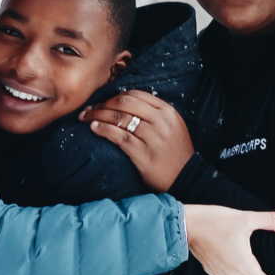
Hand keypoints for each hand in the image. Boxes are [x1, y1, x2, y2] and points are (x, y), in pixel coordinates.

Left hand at [79, 90, 194, 191]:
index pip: (136, 95)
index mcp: (167, 111)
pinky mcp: (144, 154)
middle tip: (89, 109)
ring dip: (98, 115)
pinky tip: (94, 128)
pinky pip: (119, 137)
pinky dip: (103, 129)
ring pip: (119, 118)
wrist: (187, 179)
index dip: (115, 96)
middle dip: (103, 103)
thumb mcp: (172, 126)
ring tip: (86, 117)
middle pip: (125, 102)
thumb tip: (124, 103)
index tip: (102, 101)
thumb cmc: (176, 152)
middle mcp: (161, 121)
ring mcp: (153, 138)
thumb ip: (154, 113)